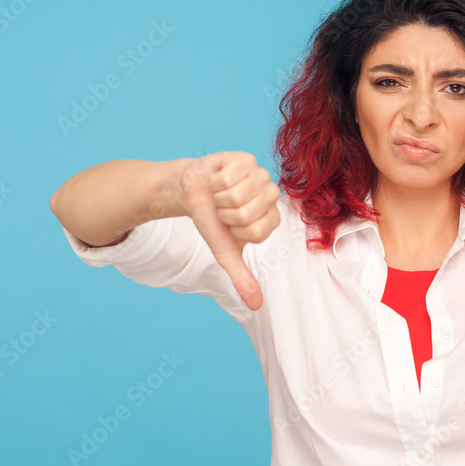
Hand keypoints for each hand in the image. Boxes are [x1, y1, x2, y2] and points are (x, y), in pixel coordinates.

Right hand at [178, 152, 280, 310]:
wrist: (192, 193)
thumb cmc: (212, 221)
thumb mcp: (225, 252)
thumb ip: (242, 278)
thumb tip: (256, 306)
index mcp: (271, 219)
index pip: (256, 231)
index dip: (235, 230)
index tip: (231, 226)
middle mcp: (271, 195)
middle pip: (246, 213)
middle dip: (225, 214)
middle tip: (223, 209)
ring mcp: (260, 174)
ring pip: (236, 194)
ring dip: (219, 197)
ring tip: (220, 194)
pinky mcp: (246, 159)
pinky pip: (229, 176)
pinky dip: (215, 181)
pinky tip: (218, 179)